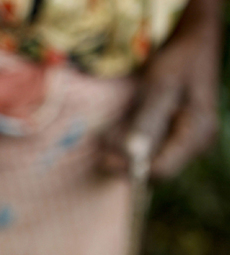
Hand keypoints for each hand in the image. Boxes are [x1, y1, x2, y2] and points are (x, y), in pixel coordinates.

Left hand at [101, 1, 219, 178]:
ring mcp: (185, 140)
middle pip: (155, 167)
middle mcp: (194, 143)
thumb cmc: (179, 61)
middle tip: (101, 147)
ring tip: (105, 136)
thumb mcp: (162, 87)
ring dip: (125, 151)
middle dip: (125, 159)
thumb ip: (148, 120)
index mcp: (196, 134)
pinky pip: (150, 146)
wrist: (194, 43)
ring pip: (150, 158)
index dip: (132, 168)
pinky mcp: (174, 134)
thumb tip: (133, 152)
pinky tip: (115, 131)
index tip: (104, 158)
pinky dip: (130, 141)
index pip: (162, 169)